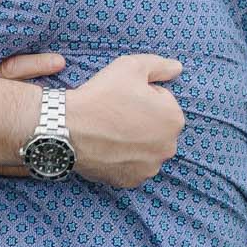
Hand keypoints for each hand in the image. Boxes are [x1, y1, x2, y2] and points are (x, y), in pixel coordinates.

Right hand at [67, 55, 184, 188]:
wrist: (68, 127)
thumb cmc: (102, 95)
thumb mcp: (131, 66)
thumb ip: (159, 65)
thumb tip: (177, 68)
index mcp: (174, 119)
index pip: (162, 102)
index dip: (141, 96)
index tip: (123, 96)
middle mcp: (169, 147)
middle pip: (157, 127)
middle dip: (142, 120)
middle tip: (116, 113)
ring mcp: (150, 168)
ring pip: (145, 148)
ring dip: (134, 141)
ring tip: (109, 131)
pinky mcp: (131, 181)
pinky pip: (131, 166)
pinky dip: (122, 158)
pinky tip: (107, 148)